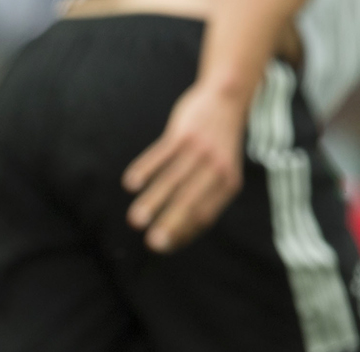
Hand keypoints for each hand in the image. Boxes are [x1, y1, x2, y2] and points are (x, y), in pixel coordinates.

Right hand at [123, 80, 250, 252]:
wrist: (228, 96)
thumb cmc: (218, 143)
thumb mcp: (223, 170)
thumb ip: (205, 196)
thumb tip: (178, 231)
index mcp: (228, 183)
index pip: (205, 215)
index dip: (184, 233)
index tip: (163, 247)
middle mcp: (217, 168)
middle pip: (190, 200)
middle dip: (171, 223)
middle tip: (154, 244)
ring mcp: (200, 149)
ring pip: (173, 180)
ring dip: (152, 201)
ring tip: (135, 220)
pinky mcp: (183, 133)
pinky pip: (161, 154)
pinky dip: (145, 168)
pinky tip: (130, 184)